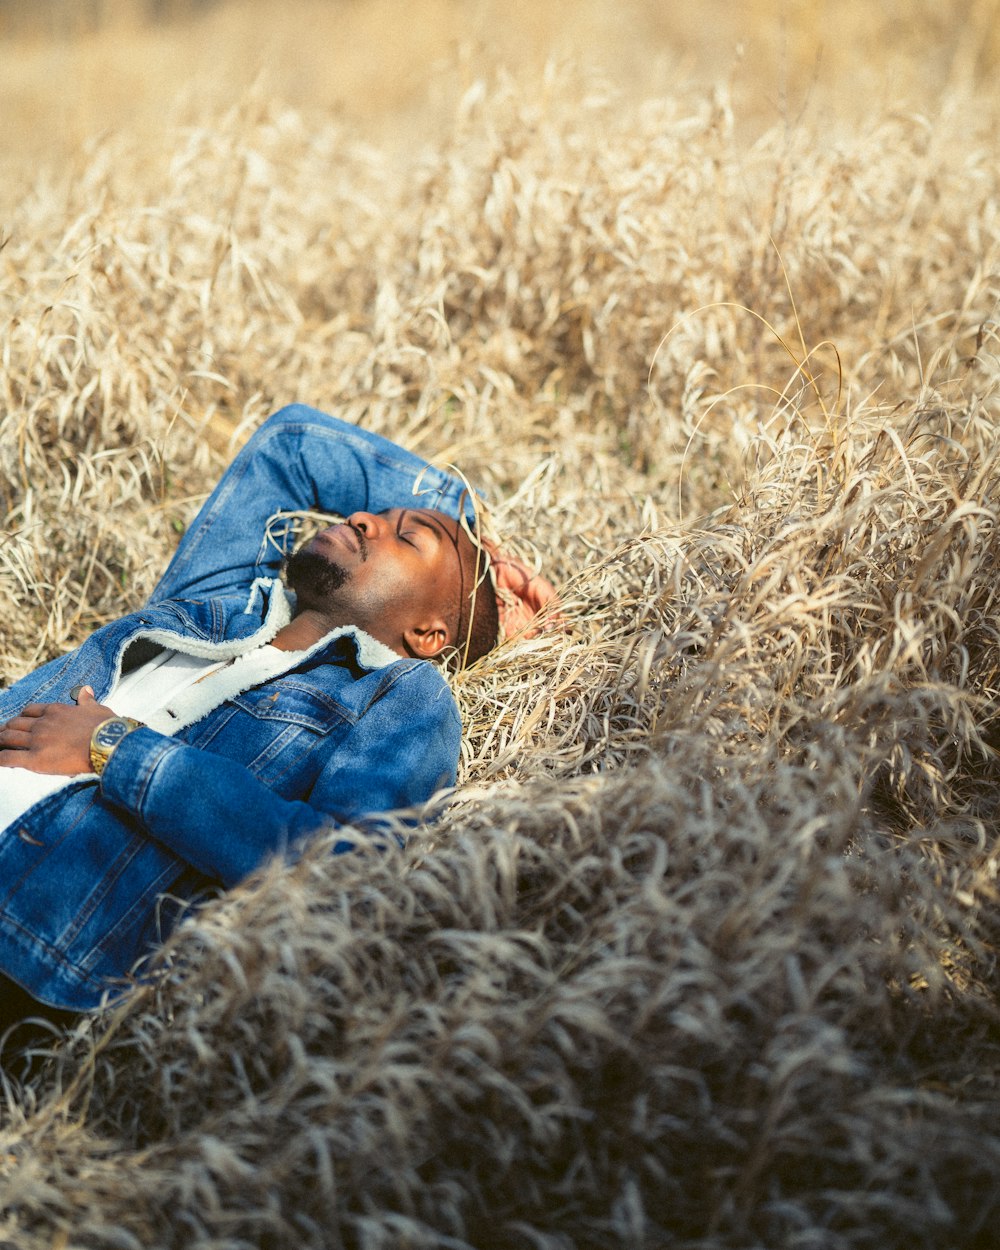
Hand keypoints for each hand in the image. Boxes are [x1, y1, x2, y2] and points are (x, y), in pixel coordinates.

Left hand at [0, 687, 115, 774]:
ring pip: (9, 738)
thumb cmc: (105, 727)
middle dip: (7, 728)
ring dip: (0, 740)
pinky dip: (0, 759)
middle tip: (2, 734)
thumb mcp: (96, 708)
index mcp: (55, 710)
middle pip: (16, 723)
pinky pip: (9, 758)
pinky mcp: (35, 759)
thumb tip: (86, 690)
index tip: (20, 722)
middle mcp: (42, 723)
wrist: (108, 744)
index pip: (30, 710)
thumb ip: (87, 700)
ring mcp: (37, 740)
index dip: (22, 716)